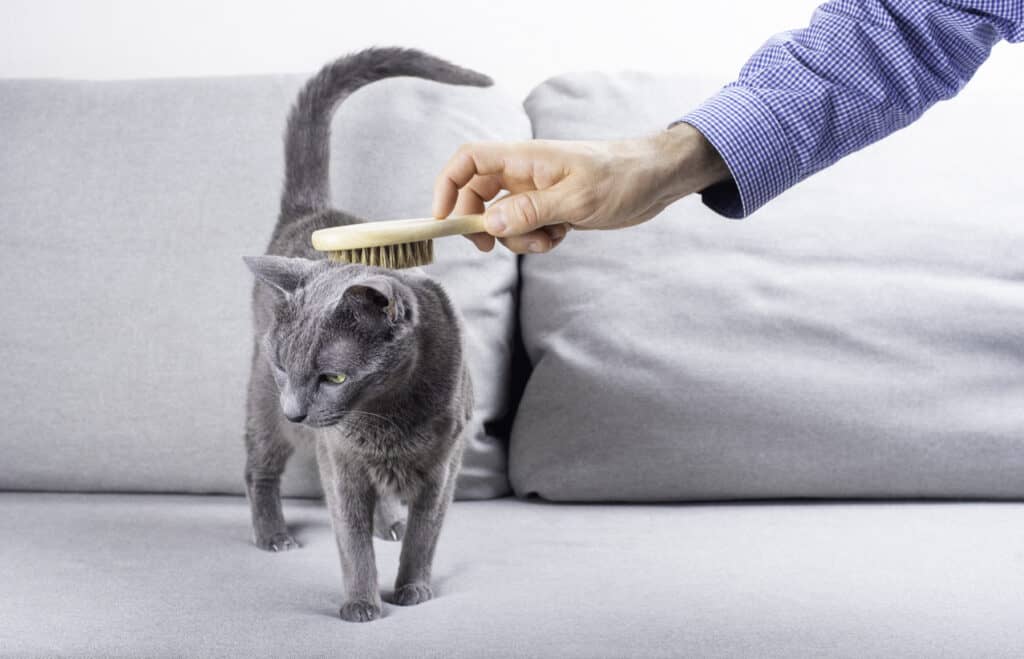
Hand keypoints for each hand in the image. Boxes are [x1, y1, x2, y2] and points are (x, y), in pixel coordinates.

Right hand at [431, 123, 728, 253]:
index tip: (443, 220)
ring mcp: (538, 191)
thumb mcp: (577, 198)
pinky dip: (536, 239)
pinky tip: (562, 236)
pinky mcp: (552, 207)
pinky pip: (527, 228)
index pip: (469, 161)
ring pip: (503, 217)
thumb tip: (489, 223)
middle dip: (480, 223)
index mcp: (525, 159)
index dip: (447, 186)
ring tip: (548, 239)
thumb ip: (530, 211)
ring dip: (516, 238)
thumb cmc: (622, 177)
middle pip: (478, 194)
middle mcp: (525, 172)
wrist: (656, 179)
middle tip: (489, 247)